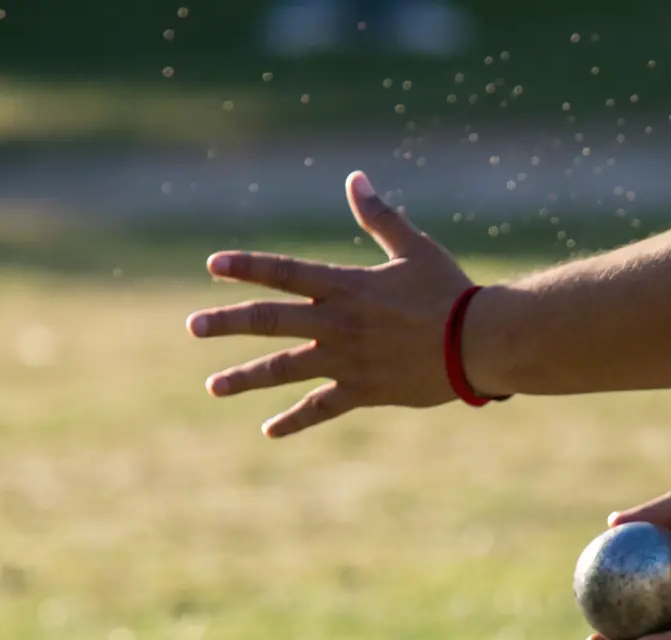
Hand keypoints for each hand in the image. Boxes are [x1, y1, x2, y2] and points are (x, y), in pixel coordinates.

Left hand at [186, 171, 475, 437]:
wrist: (478, 343)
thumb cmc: (450, 292)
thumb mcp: (414, 248)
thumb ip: (379, 217)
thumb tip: (354, 179)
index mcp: (346, 286)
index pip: (284, 272)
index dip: (247, 267)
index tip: (214, 265)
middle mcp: (337, 323)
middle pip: (269, 321)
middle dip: (227, 323)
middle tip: (193, 327)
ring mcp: (347, 360)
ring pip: (284, 368)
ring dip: (246, 378)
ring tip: (214, 387)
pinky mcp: (363, 390)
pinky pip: (321, 408)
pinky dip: (295, 420)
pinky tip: (269, 429)